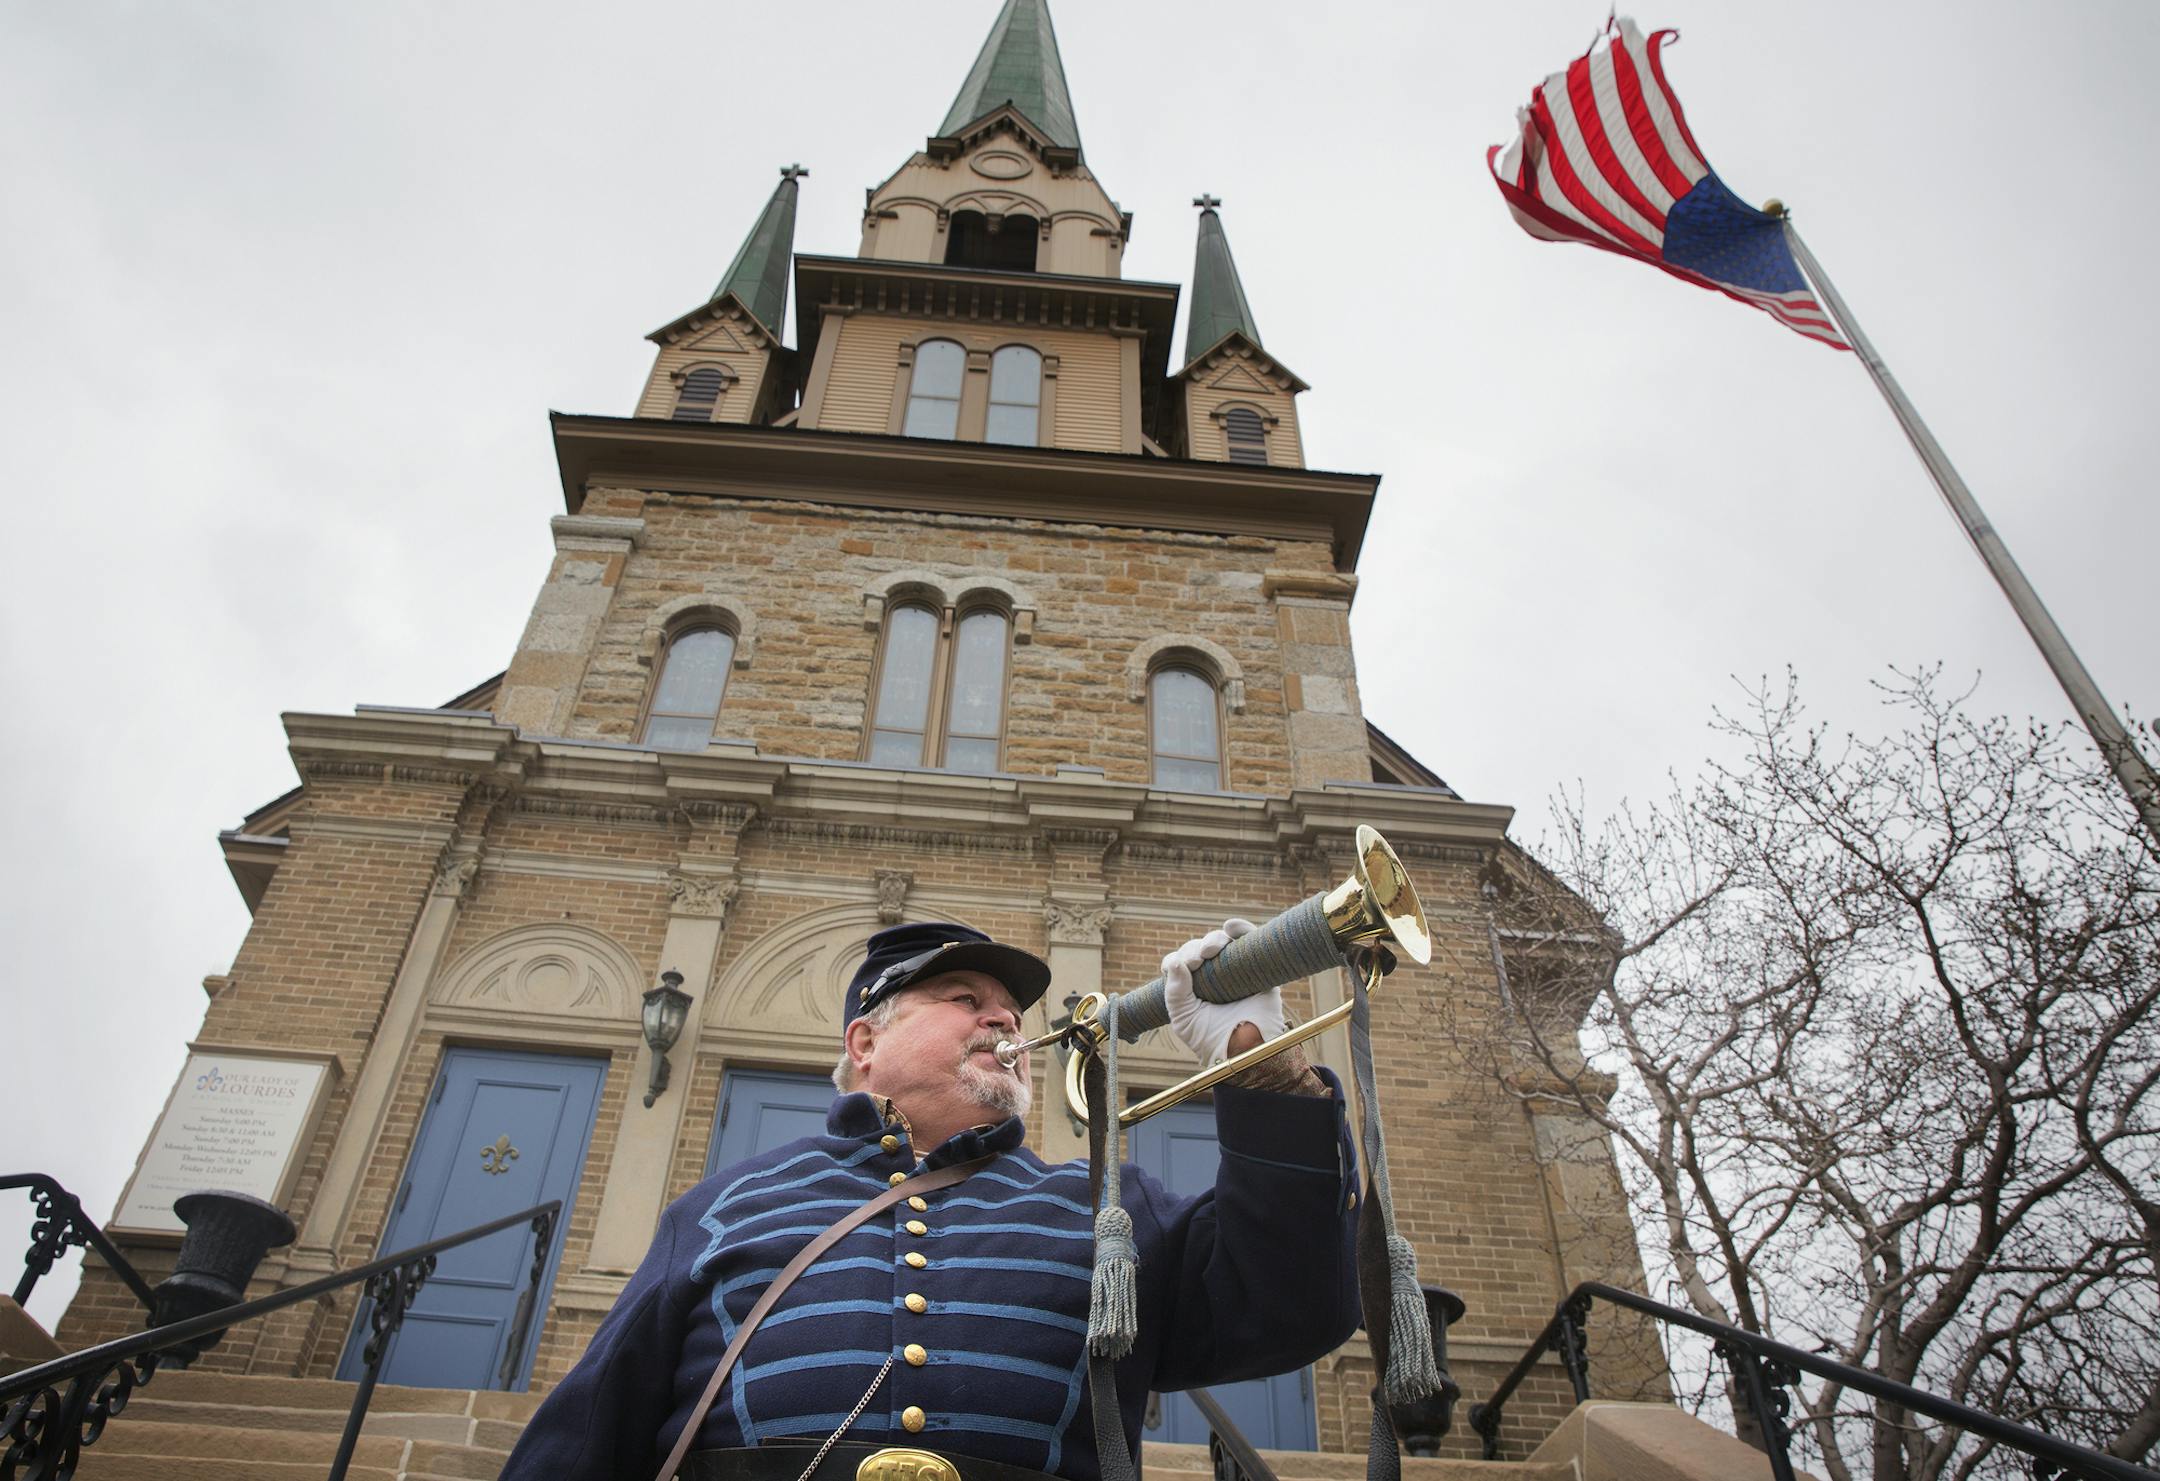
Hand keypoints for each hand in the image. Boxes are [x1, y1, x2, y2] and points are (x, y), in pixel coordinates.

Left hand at [1163, 919, 1281, 1065]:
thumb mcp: (1183, 1017)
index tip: (1185, 966)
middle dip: (1194, 949)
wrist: (1245, 1050)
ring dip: (1213, 939)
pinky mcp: (1259, 967)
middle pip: (1200, 948)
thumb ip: (1174, 992)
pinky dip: (1241, 928)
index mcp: (1194, 986)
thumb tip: (1175, 962)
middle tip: (1196, 960)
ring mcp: (1236, 969)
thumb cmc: (1211, 1039)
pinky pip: (1250, 940)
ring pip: (1222, 942)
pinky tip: (1230, 927)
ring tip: (1210, 949)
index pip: (1181, 962)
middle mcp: (1214, 975)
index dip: (1179, 959)